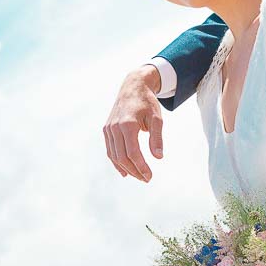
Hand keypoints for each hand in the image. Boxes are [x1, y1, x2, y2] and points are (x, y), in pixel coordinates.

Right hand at [103, 65, 163, 182]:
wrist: (133, 87)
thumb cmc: (147, 102)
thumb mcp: (157, 118)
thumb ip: (157, 138)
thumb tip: (158, 157)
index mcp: (127, 124)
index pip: (133, 152)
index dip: (141, 167)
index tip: (150, 176)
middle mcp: (115, 127)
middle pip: (122, 157)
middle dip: (134, 170)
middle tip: (146, 179)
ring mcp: (108, 129)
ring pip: (114, 155)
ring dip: (126, 168)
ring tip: (139, 176)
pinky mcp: (106, 129)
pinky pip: (110, 150)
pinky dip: (116, 162)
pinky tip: (125, 171)